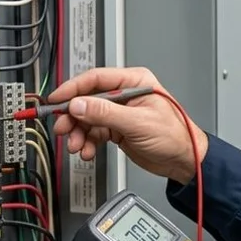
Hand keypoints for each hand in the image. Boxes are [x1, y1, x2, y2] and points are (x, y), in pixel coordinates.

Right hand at [49, 67, 207, 183]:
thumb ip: (105, 113)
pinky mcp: (117, 128)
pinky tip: (87, 150)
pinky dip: (88, 142)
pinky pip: (94, 132)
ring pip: (88, 118)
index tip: (56, 100)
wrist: (184, 160)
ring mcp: (120, 112)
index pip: (95, 79)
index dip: (73, 89)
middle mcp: (125, 94)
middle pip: (88, 100)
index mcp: (134, 81)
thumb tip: (79, 104)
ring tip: (77, 145)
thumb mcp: (137, 122)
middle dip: (73, 116)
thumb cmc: (174, 136)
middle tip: (63, 128)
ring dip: (79, 132)